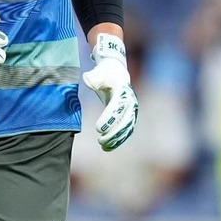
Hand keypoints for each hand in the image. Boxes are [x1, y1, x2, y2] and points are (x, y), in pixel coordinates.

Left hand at [82, 33, 138, 151]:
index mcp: (123, 92)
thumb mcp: (98, 73)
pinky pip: (126, 131)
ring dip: (116, 139)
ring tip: (102, 146)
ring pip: (126, 128)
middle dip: (113, 133)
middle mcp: (130, 102)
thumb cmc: (104, 73)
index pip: (116, 109)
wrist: (116, 73)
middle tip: (100, 141)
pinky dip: (118, 140)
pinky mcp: (129, 116)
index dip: (108, 120)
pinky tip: (108, 147)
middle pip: (124, 121)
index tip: (97, 129)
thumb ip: (93, 78)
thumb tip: (88, 81)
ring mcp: (131, 110)